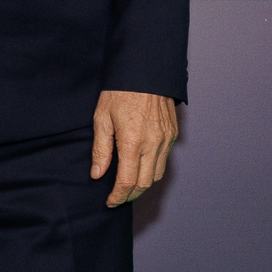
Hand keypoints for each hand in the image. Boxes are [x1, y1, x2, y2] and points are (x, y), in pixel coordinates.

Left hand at [92, 91, 178, 208]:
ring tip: (128, 186)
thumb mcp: (102, 118)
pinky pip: (164, 160)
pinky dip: (152, 170)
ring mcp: (166, 139)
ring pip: (157, 175)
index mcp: (133, 141)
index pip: (127, 182)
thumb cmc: (120, 91)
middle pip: (144, 183)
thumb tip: (98, 174)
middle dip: (130, 195)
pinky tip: (140, 167)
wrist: (145, 70)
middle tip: (117, 197)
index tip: (110, 201)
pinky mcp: (173, 134)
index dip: (118, 196)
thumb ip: (100, 150)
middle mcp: (153, 144)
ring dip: (142, 185)